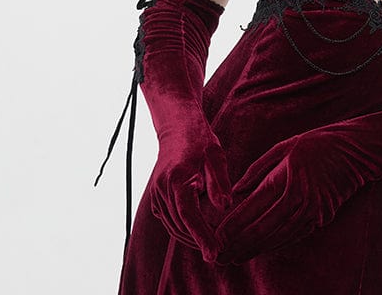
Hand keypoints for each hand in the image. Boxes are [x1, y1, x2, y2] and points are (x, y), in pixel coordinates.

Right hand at [149, 121, 231, 262]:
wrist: (178, 128)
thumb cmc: (200, 141)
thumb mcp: (215, 156)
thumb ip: (219, 182)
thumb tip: (225, 206)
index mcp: (176, 179)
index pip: (189, 215)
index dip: (202, 236)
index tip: (214, 253)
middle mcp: (161, 190)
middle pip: (181, 226)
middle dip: (200, 241)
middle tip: (222, 252)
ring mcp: (156, 196)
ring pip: (174, 227)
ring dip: (192, 239)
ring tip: (215, 246)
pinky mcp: (157, 199)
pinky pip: (170, 221)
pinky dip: (185, 230)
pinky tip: (201, 234)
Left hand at [215, 127, 369, 264]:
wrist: (355, 151)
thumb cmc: (316, 143)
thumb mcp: (284, 147)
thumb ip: (258, 169)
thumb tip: (237, 190)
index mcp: (286, 178)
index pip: (252, 208)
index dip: (232, 225)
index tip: (215, 236)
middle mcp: (299, 199)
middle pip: (262, 230)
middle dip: (237, 245)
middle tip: (218, 257)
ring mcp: (312, 212)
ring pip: (276, 238)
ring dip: (253, 250)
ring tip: (233, 259)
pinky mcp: (321, 218)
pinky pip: (292, 236)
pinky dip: (274, 244)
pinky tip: (259, 249)